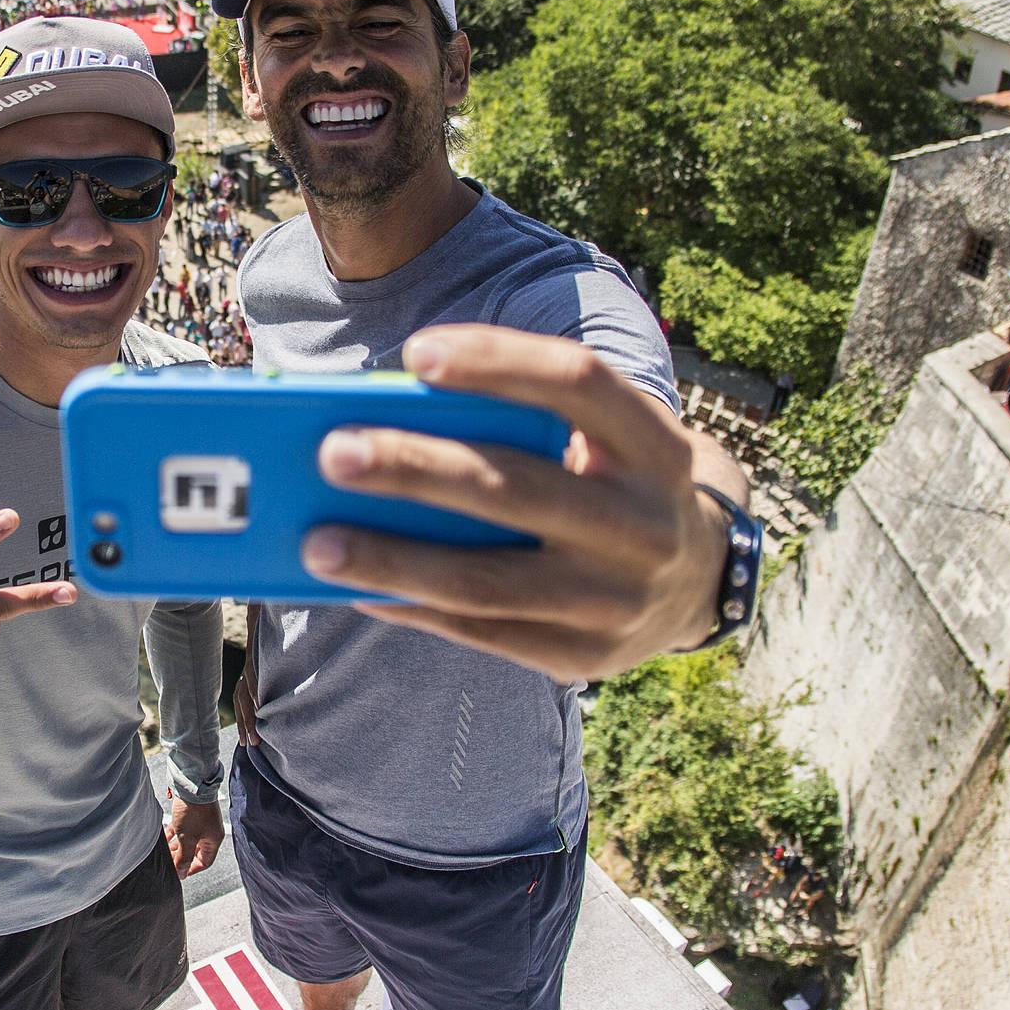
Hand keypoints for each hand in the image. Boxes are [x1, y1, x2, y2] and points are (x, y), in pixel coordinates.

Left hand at [167, 797, 223, 875]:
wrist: (192, 785)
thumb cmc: (194, 810)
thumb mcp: (187, 838)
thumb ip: (183, 857)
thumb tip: (182, 873)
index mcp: (213, 839)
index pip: (205, 861)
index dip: (192, 868)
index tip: (180, 872)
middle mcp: (209, 831)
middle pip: (195, 850)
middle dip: (181, 856)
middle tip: (169, 860)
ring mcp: (201, 821)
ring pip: (188, 839)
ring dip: (177, 845)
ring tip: (165, 849)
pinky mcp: (193, 813)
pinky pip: (184, 828)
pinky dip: (175, 833)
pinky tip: (165, 835)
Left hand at [298, 325, 747, 678]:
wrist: (695, 583)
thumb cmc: (609, 484)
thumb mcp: (601, 443)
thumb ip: (523, 425)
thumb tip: (386, 421)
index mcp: (653, 444)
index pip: (579, 383)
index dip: (500, 362)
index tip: (417, 354)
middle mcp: (644, 522)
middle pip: (515, 487)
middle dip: (416, 467)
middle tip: (331, 453)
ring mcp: (618, 599)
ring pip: (487, 580)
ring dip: (392, 560)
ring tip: (315, 544)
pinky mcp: (586, 656)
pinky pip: (482, 633)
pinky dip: (413, 606)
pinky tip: (359, 587)